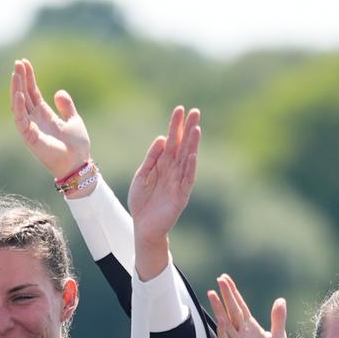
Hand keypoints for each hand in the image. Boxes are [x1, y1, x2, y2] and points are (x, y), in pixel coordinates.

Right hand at [11, 58, 91, 179]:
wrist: (78, 164)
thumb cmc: (77, 146)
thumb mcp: (74, 120)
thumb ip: (66, 106)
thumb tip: (59, 92)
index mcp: (44, 115)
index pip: (32, 92)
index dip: (28, 78)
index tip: (24, 62)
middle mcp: (35, 120)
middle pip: (24, 95)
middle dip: (20, 79)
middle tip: (18, 62)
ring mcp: (30, 128)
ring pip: (18, 105)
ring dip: (16, 89)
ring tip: (16, 73)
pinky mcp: (29, 138)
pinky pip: (20, 120)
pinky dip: (18, 107)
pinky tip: (19, 94)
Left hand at [128, 107, 200, 279]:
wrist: (143, 227)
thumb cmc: (142, 203)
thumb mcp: (142, 176)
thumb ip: (151, 159)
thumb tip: (162, 138)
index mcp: (163, 165)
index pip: (172, 141)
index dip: (175, 126)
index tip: (180, 110)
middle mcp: (174, 171)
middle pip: (183, 146)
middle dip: (188, 129)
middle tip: (195, 111)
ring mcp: (179, 183)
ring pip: (187, 160)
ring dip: (192, 145)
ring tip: (197, 129)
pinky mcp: (181, 197)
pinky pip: (187, 180)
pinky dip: (190, 168)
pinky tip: (192, 155)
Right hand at [207, 274, 292, 337]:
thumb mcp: (280, 335)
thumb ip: (278, 319)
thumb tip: (280, 300)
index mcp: (251, 327)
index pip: (240, 307)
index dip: (233, 293)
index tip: (225, 279)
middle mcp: (243, 334)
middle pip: (231, 311)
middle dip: (225, 296)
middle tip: (219, 280)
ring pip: (225, 324)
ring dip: (219, 310)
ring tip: (212, 295)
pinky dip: (223, 332)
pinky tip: (221, 320)